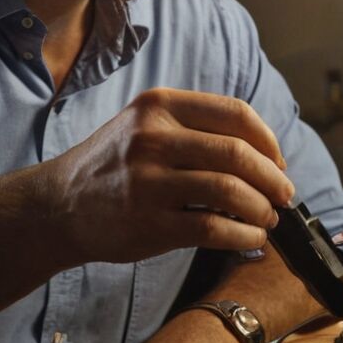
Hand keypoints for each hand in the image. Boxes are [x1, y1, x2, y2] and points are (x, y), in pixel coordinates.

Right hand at [44, 88, 293, 264]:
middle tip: (284, 194)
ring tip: (268, 217)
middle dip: (273, 177)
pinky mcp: (148, 222)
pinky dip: (243, 234)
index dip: (268, 139)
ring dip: (261, 207)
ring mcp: (149, 180)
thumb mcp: (145, 125)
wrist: (58, 206)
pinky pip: (212, 227)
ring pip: (230, 189)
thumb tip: (265, 153)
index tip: (278, 161)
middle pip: (238, 152)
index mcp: (160, 105)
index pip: (235, 114)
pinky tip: (250, 237)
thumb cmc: (113, 164)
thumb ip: (196, 128)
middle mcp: (153, 136)